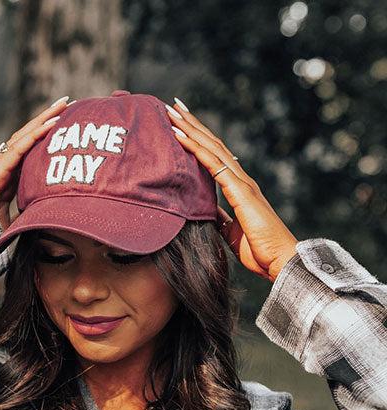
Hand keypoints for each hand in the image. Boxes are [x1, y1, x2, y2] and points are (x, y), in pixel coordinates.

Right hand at [0, 96, 71, 231]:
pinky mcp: (2, 165)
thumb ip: (24, 216)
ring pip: (27, 133)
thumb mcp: (13, 218)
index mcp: (11, 172)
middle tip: (68, 102)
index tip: (63, 123)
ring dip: (45, 117)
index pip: (30, 146)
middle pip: (30, 133)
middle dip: (48, 116)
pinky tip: (53, 122)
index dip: (45, 134)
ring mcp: (4, 161)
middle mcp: (8, 162)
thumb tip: (40, 221)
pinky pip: (23, 144)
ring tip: (63, 104)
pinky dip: (38, 132)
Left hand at [166, 99, 298, 280]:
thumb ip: (222, 220)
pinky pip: (213, 165)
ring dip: (191, 128)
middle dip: (193, 124)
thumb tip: (209, 215)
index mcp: (239, 189)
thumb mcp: (232, 234)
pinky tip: (179, 136)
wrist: (280, 260)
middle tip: (173, 106)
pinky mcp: (241, 192)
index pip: (215, 157)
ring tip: (172, 112)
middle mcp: (241, 180)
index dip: (199, 139)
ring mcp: (242, 183)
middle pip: (212, 144)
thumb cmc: (260, 250)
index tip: (181, 125)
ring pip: (211, 148)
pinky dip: (195, 148)